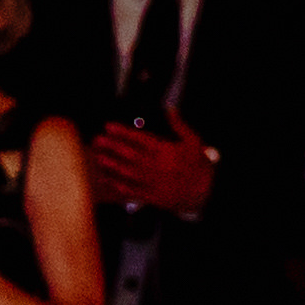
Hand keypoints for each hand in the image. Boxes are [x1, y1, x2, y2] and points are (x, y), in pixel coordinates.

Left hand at [86, 113, 220, 217]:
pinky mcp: (151, 196)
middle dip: (111, 147)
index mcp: (165, 151)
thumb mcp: (193, 141)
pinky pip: (130, 190)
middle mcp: (155, 166)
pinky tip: (106, 178)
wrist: (207, 193)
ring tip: (97, 157)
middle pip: (128, 154)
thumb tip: (170, 109)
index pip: (138, 139)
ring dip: (110, 164)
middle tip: (97, 140)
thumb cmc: (200, 166)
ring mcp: (152, 182)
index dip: (122, 132)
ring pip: (126, 172)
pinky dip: (116, 184)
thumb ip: (179, 125)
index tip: (108, 127)